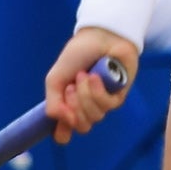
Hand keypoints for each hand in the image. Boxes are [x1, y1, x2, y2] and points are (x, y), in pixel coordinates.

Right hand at [43, 28, 138, 142]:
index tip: (61, 126)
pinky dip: (98, 91)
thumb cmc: (77, 55)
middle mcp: (85, 107)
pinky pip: (107, 105)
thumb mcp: (55, 79)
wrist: (100, 36)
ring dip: (85, 95)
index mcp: (68, 104)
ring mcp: (102, 103)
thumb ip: (52, 103)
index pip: (65, 131)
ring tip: (84, 75)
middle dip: (73, 106)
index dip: (62, 133)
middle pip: (80, 126)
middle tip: (71, 86)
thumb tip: (64, 122)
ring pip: (93, 117)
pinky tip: (96, 77)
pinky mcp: (118, 97)